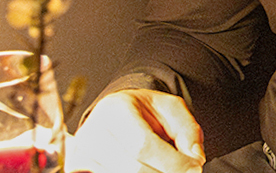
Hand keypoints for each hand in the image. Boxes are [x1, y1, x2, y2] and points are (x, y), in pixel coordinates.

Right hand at [70, 89, 204, 172]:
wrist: (116, 113)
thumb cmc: (144, 112)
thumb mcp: (171, 109)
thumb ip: (187, 130)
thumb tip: (194, 159)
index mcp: (115, 110)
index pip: (143, 145)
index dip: (172, 162)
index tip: (194, 169)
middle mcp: (93, 133)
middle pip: (133, 168)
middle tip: (186, 172)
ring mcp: (82, 156)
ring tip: (167, 168)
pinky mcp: (80, 170)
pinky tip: (150, 169)